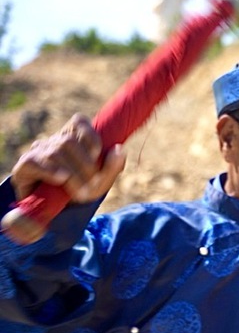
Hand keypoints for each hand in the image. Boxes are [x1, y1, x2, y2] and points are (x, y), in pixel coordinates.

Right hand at [10, 114, 125, 202]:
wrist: (57, 211)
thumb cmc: (80, 191)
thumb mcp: (100, 182)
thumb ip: (113, 167)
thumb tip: (120, 149)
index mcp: (72, 138)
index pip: (79, 122)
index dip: (90, 136)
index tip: (98, 154)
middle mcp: (53, 141)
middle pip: (68, 141)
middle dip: (85, 165)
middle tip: (92, 185)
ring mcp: (37, 152)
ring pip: (54, 153)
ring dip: (72, 175)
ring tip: (80, 192)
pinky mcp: (23, 166)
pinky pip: (34, 162)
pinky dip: (50, 171)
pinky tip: (61, 179)